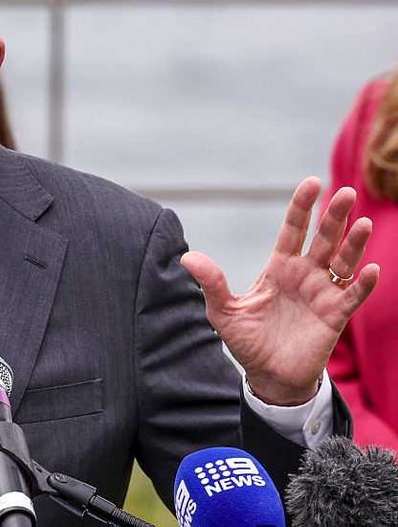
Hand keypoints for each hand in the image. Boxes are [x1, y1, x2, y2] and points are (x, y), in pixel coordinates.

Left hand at [180, 177, 377, 405]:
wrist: (267, 376)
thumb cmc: (247, 341)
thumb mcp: (223, 311)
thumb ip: (211, 283)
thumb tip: (188, 257)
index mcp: (278, 268)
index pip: (293, 230)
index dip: (302, 207)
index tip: (311, 182)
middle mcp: (304, 275)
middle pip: (323, 239)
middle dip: (334, 216)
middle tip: (345, 192)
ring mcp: (322, 294)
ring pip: (343, 261)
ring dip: (354, 243)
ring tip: (362, 222)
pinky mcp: (335, 316)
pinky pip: (352, 295)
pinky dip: (362, 283)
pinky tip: (370, 269)